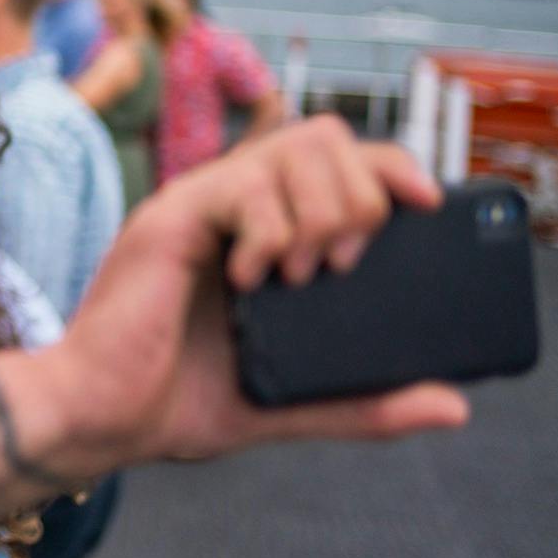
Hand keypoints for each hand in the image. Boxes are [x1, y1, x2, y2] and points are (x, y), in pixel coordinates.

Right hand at [40, 116, 469, 473]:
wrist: (101, 420)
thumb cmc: (177, 402)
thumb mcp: (295, 403)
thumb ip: (369, 403)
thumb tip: (456, 404)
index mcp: (263, 233)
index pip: (340, 162)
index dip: (393, 165)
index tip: (428, 204)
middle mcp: (233, 206)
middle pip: (326, 137)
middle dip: (362, 194)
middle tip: (342, 264)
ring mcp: (200, 205)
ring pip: (293, 147)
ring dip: (321, 209)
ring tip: (301, 274)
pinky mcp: (171, 218)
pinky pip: (242, 185)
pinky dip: (268, 231)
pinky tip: (253, 279)